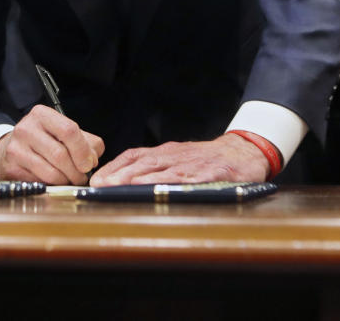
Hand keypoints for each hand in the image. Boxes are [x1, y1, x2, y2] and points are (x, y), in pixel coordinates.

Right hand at [0, 104, 104, 183]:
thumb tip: (93, 159)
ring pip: (51, 172)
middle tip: (81, 178)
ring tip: (69, 180)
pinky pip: (39, 183)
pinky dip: (52, 186)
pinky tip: (54, 182)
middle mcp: (26, 129)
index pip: (69, 130)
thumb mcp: (62, 132)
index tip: (89, 164)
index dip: (83, 151)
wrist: (8, 148)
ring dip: (66, 181)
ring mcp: (16, 149)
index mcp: (42, 115)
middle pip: (60, 155)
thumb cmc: (42, 140)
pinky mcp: (11, 168)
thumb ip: (86, 142)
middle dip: (76, 171)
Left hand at [89, 134, 268, 185]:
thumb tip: (123, 182)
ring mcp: (192, 164)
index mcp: (165, 153)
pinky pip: (192, 177)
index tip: (95, 180)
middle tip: (101, 185)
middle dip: (120, 174)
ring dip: (142, 177)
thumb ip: (155, 169)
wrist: (243, 151)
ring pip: (163, 169)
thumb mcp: (178, 160)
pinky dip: (175, 182)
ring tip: (123, 186)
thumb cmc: (206, 160)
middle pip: (143, 163)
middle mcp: (175, 156)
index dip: (114, 167)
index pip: (133, 156)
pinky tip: (163, 188)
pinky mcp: (212, 173)